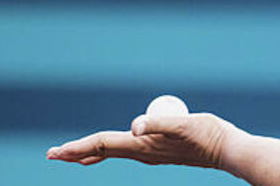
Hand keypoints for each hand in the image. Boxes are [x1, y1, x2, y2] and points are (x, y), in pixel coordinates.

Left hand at [46, 113, 243, 167]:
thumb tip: (134, 126)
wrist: (227, 151)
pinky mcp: (159, 151)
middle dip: (75, 153)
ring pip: (112, 153)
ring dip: (90, 152)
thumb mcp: (184, 124)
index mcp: (143, 146)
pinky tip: (110, 149)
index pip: (103, 144)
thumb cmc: (208, 135)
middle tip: (52, 154)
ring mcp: (151, 154)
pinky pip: (126, 151)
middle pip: (102, 152)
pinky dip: (109, 151)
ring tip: (71, 155)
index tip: (55, 152)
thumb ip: (158, 124)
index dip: (78, 146)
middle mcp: (143, 153)